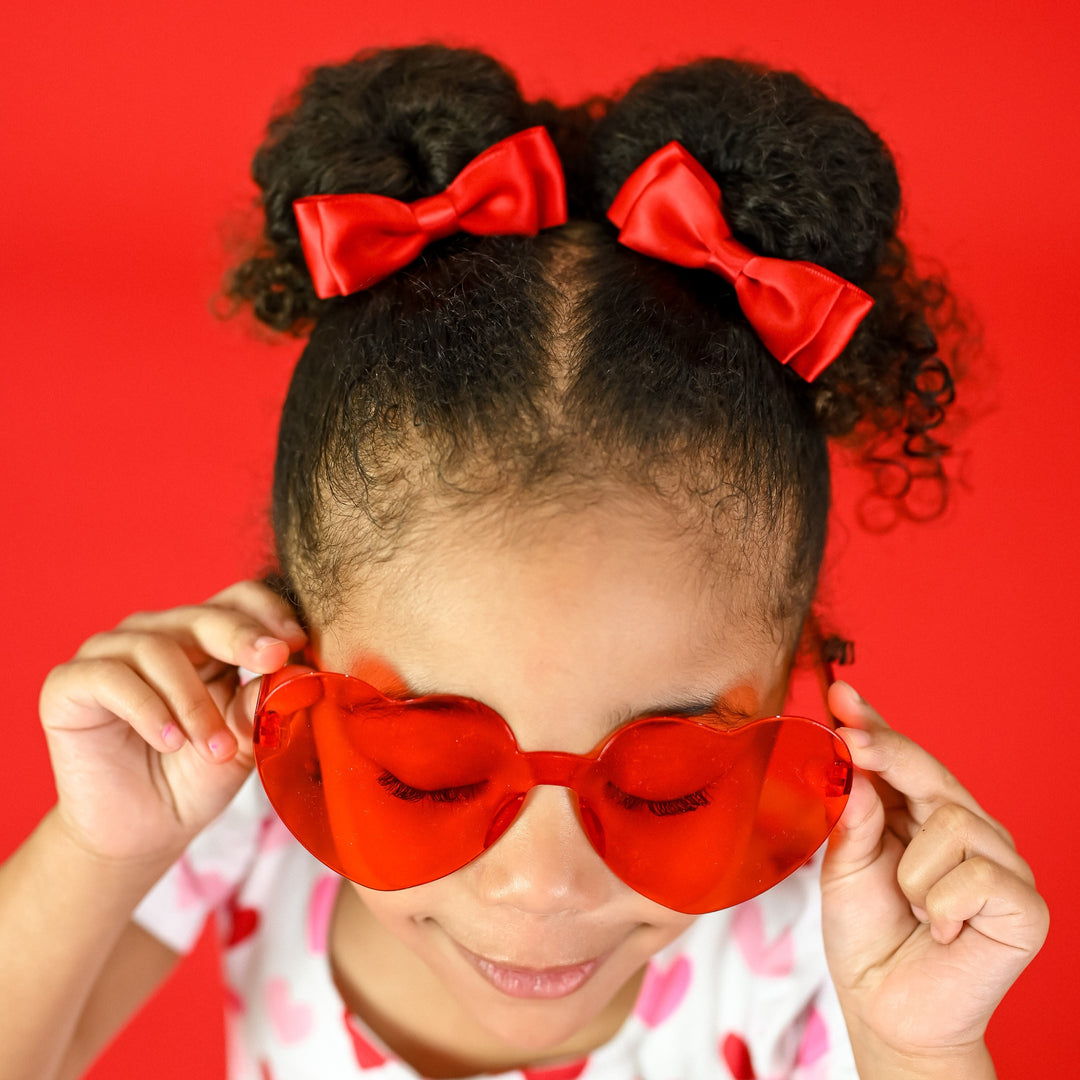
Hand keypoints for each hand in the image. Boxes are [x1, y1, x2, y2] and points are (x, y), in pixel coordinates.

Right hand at [38, 580, 306, 867]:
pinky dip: (148, 708)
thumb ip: (262, 702)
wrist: (144, 832)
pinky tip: (170, 741)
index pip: (238, 600)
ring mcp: (110, 653)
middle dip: (243, 638)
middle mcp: (157, 634)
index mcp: (205, 638)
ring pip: (159, 648)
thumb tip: (295, 671)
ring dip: (195, 701)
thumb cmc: (197, 777)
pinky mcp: (69, 682)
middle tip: (273, 662)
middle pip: (204, 616)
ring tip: (215, 748)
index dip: (269, 613)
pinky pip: (111, 677)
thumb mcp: (243, 740)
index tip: (298, 643)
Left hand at [820, 682, 1048, 1074]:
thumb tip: (853, 766)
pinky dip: (939, 907)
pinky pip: (973, 875)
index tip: (840, 693)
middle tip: (846, 738)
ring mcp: (1001, 864)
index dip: (875, 724)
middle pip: (929, 772)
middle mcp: (969, 830)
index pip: (902, 760)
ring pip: (949, 821)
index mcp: (923, 816)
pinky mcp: (1023, 905)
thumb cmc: (868, 936)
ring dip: (911, 872)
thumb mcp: (844, 867)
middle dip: (885, 752)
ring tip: (912, 909)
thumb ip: (852, 817)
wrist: (888, 1012)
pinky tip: (940, 931)